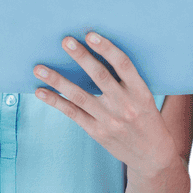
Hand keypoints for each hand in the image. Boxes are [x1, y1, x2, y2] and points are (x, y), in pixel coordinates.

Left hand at [33, 33, 178, 175]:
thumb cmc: (148, 120)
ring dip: (57, 80)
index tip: (90, 35)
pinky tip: (40, 91)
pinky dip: (55, 101)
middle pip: (100, 77)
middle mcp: (125, 105)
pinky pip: (72, 113)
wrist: (153, 157)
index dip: (107, 48)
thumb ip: (129, 80)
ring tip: (39, 69)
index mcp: (141, 92)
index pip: (124, 65)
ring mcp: (109, 120)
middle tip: (65, 41)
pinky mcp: (97, 132)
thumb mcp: (148, 98)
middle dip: (81, 57)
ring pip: (80, 96)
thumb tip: (106, 53)